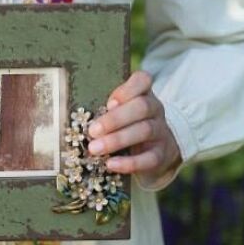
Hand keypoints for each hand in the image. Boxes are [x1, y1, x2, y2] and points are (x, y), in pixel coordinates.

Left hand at [86, 70, 181, 186]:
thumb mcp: (120, 111)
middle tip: (92, 131)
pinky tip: (111, 164)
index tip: (109, 103)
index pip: (142, 80)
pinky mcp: (161, 155)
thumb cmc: (128, 125)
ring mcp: (160, 131)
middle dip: (115, 119)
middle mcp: (155, 109)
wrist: (155, 150)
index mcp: (143, 94)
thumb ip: (107, 108)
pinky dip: (129, 162)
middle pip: (141, 107)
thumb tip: (82, 117)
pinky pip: (149, 158)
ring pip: (144, 130)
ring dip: (117, 140)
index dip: (126, 90)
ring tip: (95, 149)